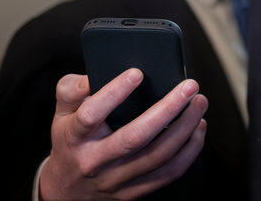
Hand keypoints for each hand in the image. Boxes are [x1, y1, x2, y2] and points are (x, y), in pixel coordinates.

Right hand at [39, 69, 207, 199]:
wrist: (67, 191)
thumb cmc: (71, 142)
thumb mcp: (62, 113)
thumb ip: (71, 89)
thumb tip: (93, 75)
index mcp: (76, 137)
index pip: (91, 114)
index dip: (114, 92)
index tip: (137, 72)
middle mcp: (96, 160)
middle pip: (135, 137)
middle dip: (167, 109)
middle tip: (189, 86)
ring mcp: (116, 179)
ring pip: (159, 156)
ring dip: (186, 127)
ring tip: (199, 103)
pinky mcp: (134, 192)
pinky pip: (170, 173)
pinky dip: (190, 150)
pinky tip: (198, 127)